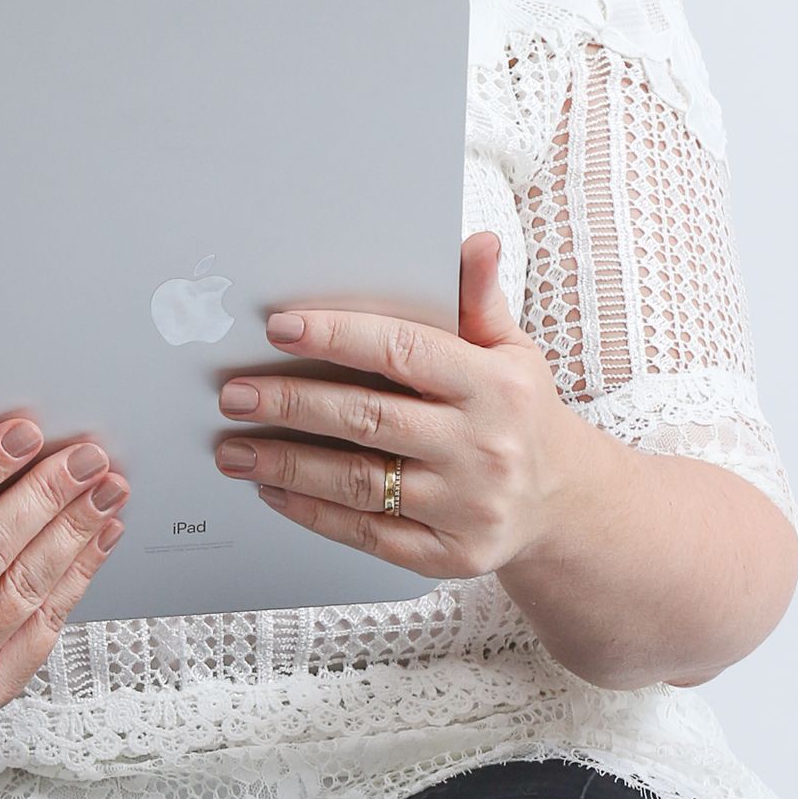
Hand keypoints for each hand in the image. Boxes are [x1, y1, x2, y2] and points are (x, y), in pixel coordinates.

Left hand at [211, 233, 585, 579]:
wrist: (564, 503)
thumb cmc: (519, 413)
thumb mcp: (512, 351)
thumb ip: (479, 300)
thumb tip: (477, 243)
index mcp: (496, 387)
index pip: (404, 352)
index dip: (337, 337)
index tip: (279, 328)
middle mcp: (482, 448)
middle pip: (368, 419)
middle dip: (291, 404)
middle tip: (233, 393)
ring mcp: (466, 507)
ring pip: (357, 481)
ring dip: (286, 464)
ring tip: (234, 449)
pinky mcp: (447, 555)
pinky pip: (365, 532)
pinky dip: (312, 512)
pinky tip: (273, 490)